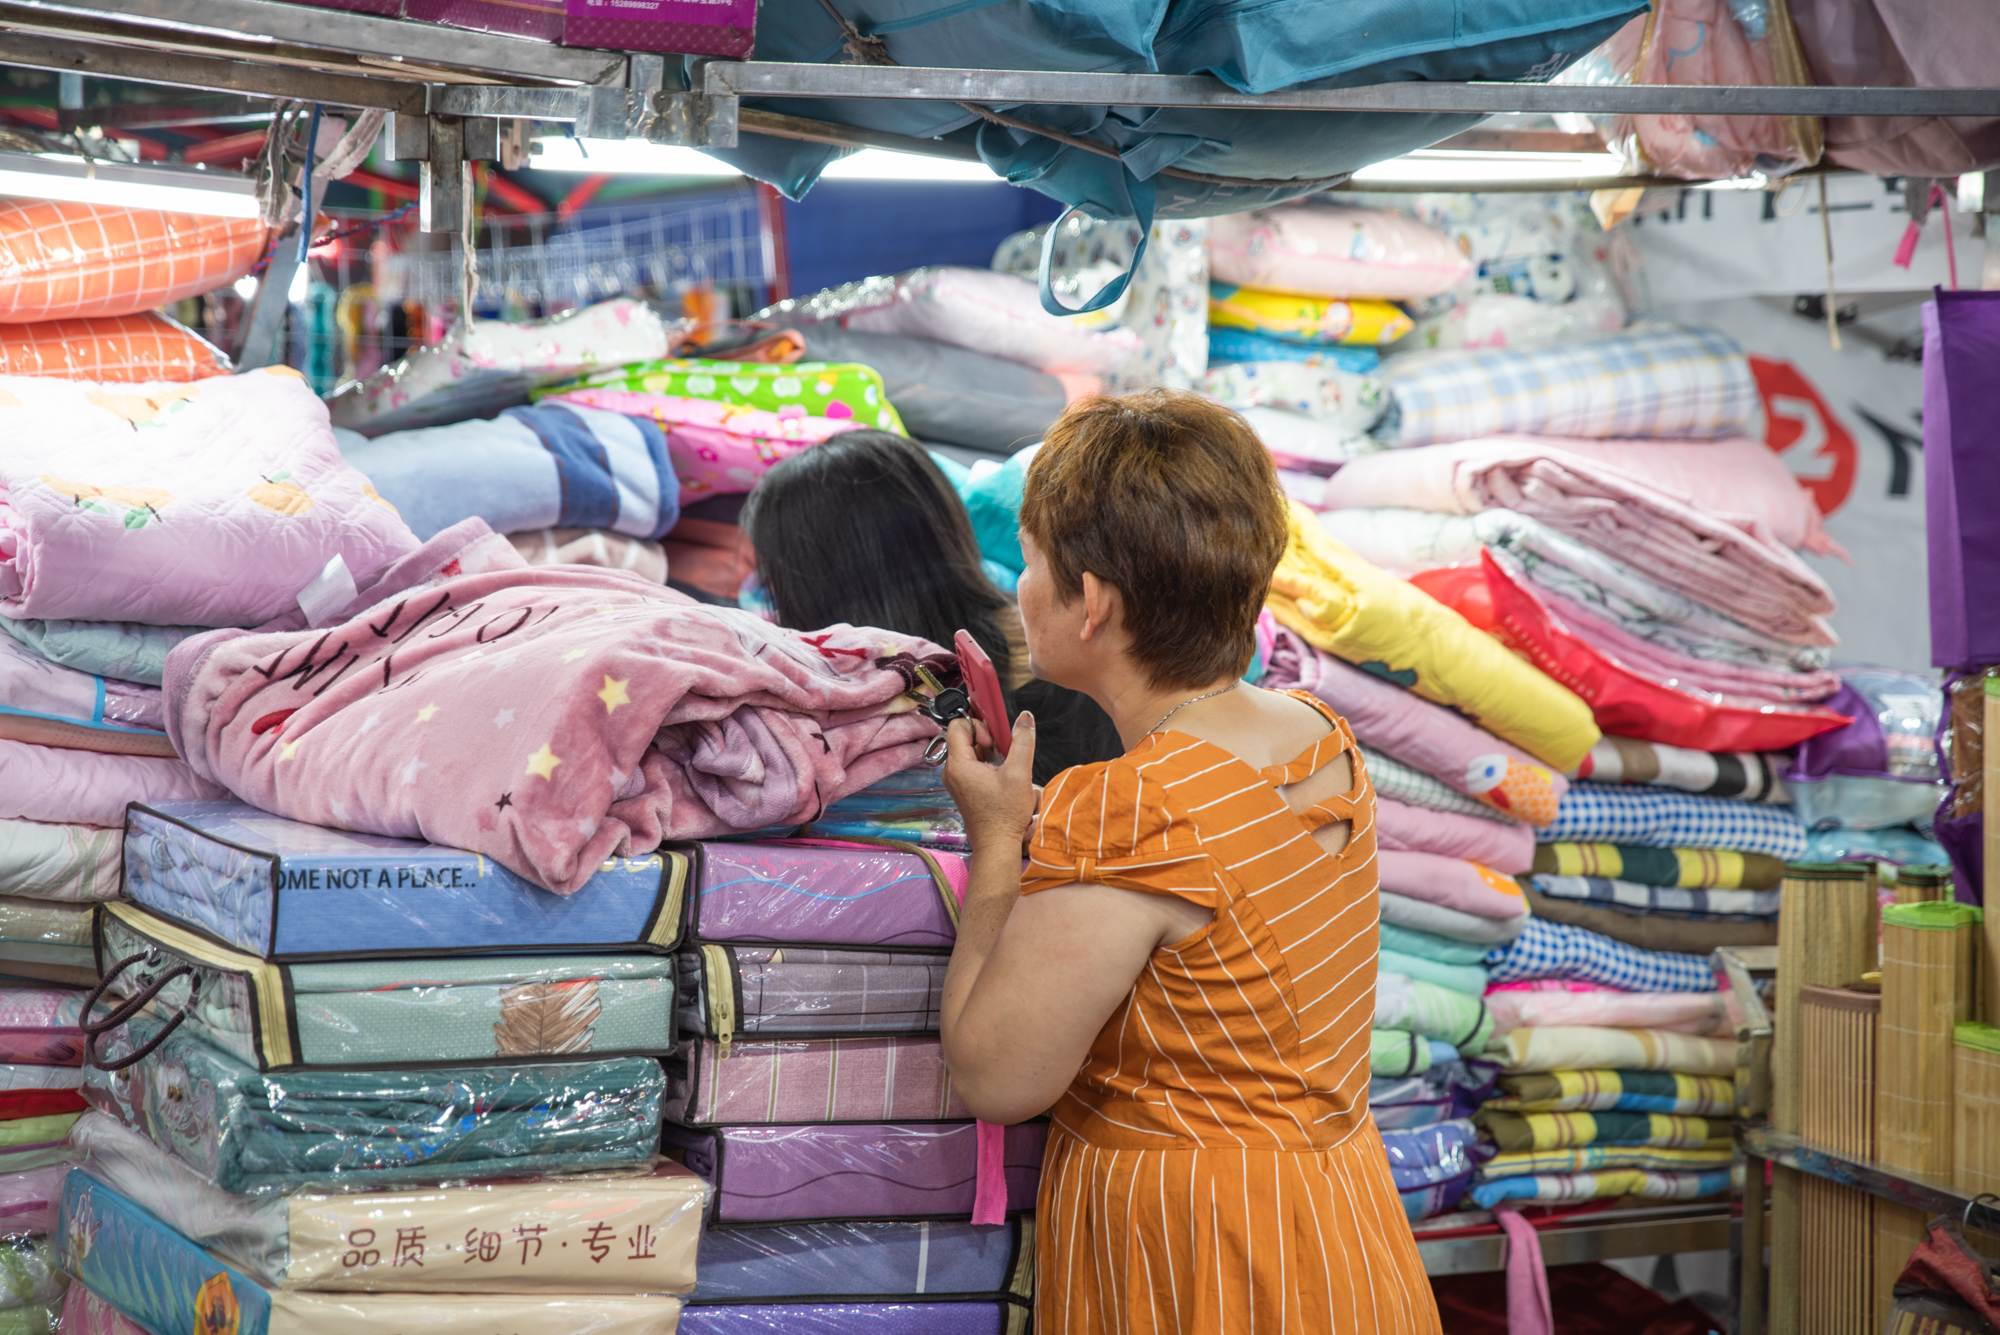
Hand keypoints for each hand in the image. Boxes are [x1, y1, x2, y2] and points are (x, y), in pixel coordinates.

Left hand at [941, 711, 1037, 850]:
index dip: (977, 725)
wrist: (996, 844)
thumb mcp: (1019, 773)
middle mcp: (952, 771)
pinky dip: (986, 763)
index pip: (957, 726)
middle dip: (985, 737)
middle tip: (1002, 751)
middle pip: (963, 737)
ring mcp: (956, 780)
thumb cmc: (1004, 816)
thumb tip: (1025, 718)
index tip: (993, 738)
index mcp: (958, 765)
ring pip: (969, 751)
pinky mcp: (963, 788)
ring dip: (988, 751)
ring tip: (1004, 764)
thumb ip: (1022, 741)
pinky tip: (1001, 774)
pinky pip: (971, 765)